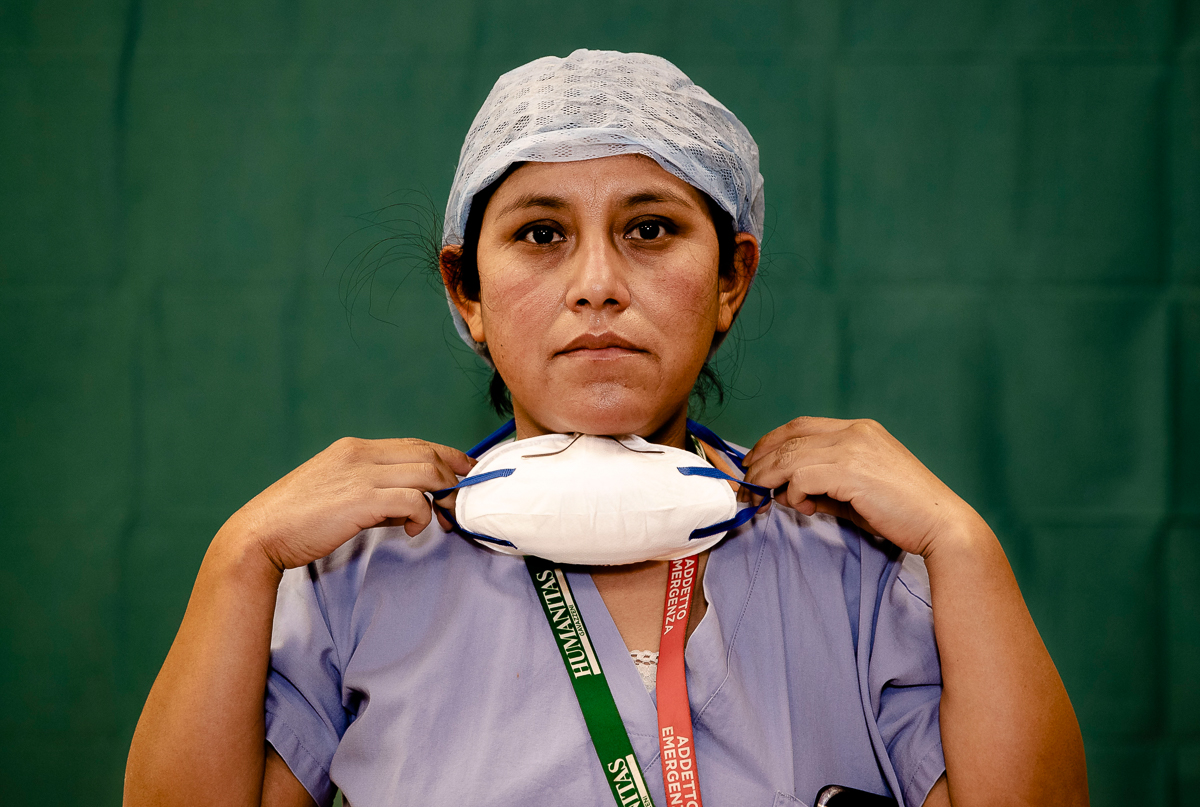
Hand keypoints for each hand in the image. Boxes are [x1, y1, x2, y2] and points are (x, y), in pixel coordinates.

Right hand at [224, 437, 474, 571]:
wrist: (261, 534)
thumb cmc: (295, 520)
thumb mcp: (335, 493)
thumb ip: (371, 491)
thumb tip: (406, 506)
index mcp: (353, 448)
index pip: (413, 444)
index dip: (446, 454)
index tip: (465, 468)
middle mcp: (359, 454)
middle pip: (426, 454)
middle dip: (452, 475)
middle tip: (460, 499)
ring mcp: (361, 474)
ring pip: (426, 473)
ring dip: (442, 496)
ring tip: (439, 518)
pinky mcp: (363, 499)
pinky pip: (414, 500)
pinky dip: (423, 515)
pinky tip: (412, 530)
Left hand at [742, 417, 979, 557]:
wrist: (941, 525)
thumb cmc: (902, 513)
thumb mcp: (856, 493)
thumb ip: (823, 486)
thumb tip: (788, 493)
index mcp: (859, 429)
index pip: (801, 425)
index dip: (771, 441)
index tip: (754, 461)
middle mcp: (855, 431)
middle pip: (789, 436)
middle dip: (761, 459)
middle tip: (746, 483)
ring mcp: (853, 448)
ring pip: (790, 455)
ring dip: (769, 478)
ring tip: (765, 498)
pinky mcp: (851, 471)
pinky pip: (801, 476)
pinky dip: (793, 493)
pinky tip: (802, 507)